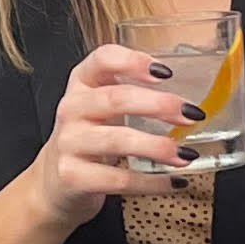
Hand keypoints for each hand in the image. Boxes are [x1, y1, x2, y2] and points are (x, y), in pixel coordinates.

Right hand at [19, 44, 201, 231]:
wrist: (53, 184)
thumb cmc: (89, 138)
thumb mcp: (101, 107)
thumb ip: (133, 92)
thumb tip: (189, 98)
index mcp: (81, 83)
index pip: (102, 59)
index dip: (133, 62)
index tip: (165, 72)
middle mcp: (71, 109)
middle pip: (115, 99)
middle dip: (159, 105)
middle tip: (191, 115)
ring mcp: (69, 143)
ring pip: (117, 141)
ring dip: (157, 147)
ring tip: (185, 154)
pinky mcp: (73, 177)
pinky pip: (118, 180)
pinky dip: (152, 182)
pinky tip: (174, 181)